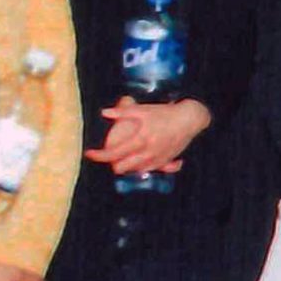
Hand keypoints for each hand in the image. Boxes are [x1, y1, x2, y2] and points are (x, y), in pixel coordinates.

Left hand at [86, 98, 210, 175]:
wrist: (190, 119)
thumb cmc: (166, 113)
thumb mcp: (143, 110)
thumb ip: (122, 112)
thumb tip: (104, 112)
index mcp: (140, 139)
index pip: (114, 153)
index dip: (99, 155)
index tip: (89, 154)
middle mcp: (148, 153)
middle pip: (122, 167)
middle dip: (113, 164)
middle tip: (110, 156)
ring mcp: (158, 159)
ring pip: (135, 170)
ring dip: (127, 166)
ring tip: (123, 157)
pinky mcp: (166, 161)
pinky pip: (149, 169)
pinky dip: (141, 167)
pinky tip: (139, 159)